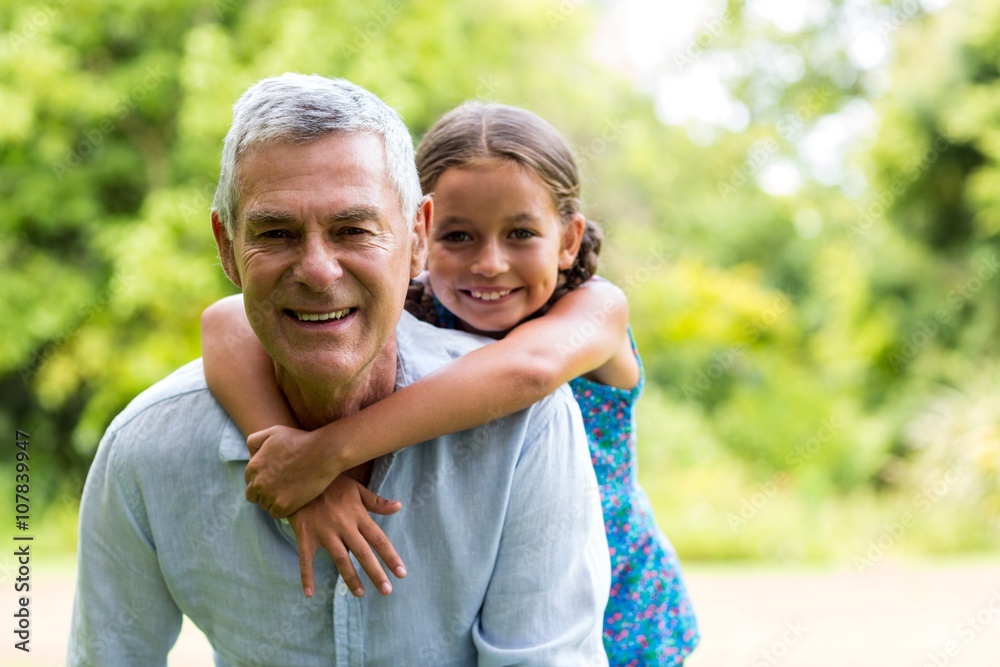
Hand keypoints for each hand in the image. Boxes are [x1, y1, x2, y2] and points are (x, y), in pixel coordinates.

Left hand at [244, 425, 341, 516]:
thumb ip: (254, 441)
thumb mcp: (273, 432)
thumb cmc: (300, 440)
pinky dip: (283, 509)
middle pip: (253, 496)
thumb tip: (250, 455)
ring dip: (274, 501)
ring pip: (265, 505)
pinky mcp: (283, 506)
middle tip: (281, 488)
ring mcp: (270, 496)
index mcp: (253, 466)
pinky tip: (294, 499)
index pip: (249, 481)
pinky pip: (276, 514)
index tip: (275, 478)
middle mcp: (258, 483)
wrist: (323, 452)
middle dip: (264, 493)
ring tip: (289, 492)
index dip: (261, 480)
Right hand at [288, 473, 405, 597]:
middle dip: (375, 572)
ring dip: (350, 578)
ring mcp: (323, 531)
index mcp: (358, 514)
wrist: (300, 476)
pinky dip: (306, 576)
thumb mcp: (356, 489)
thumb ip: (376, 502)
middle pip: (363, 552)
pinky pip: (305, 559)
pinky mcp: (305, 535)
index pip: (378, 539)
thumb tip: (399, 506)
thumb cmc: (332, 483)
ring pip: (340, 559)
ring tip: (360, 593)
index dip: (390, 557)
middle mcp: (343, 525)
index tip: (401, 573)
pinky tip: (310, 593)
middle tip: (387, 591)